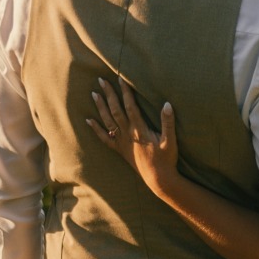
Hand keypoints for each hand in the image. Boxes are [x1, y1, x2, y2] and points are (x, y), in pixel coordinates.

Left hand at [87, 77, 179, 194]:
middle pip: (115, 110)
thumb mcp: (170, 140)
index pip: (130, 106)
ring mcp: (122, 142)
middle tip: (101, 80)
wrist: (158, 179)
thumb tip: (167, 104)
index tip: (120, 79)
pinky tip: (88, 120)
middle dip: (108, 94)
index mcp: (140, 130)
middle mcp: (128, 134)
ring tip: (94, 94)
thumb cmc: (166, 159)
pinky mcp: (120, 150)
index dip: (125, 92)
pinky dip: (96, 129)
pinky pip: (105, 138)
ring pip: (108, 121)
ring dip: (100, 107)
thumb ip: (168, 122)